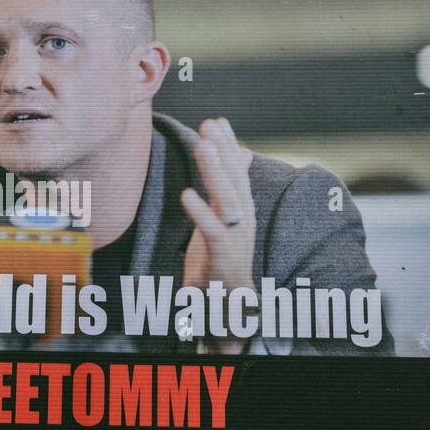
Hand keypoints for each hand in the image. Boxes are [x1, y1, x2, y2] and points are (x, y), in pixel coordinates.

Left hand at [180, 117, 255, 354]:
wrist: (230, 309)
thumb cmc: (222, 264)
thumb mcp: (222, 222)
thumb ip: (226, 192)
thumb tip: (239, 157)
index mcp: (241, 212)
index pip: (237, 173)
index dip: (229, 147)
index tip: (217, 121)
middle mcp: (243, 221)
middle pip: (234, 179)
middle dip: (222, 150)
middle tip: (209, 124)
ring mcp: (236, 238)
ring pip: (227, 199)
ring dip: (214, 171)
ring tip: (201, 145)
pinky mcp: (224, 258)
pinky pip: (213, 231)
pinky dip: (201, 212)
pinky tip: (186, 194)